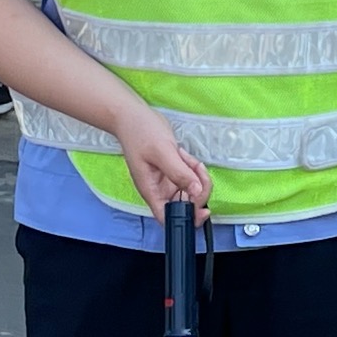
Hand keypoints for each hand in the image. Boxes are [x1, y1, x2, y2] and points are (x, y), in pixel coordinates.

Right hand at [112, 100, 211, 218]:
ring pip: (192, 190)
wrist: (133, 116)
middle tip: (197, 169)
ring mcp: (168, 181)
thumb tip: (196, 192)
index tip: (202, 210)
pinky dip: (194, 168)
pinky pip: (191, 176)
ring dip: (197, 176)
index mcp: (152, 191)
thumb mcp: (161, 151)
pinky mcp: (174, 171)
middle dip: (198, 190)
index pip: (168, 218)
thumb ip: (179, 173)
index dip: (187, 219)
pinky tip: (184, 154)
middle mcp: (160, 190)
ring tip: (187, 157)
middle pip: (186, 205)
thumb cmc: (140, 133)